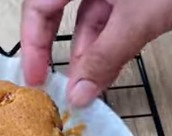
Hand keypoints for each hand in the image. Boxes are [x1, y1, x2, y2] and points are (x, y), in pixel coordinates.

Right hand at [21, 0, 171, 106]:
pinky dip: (109, 45)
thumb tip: (80, 92)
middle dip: (62, 53)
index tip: (35, 77)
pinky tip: (108, 70)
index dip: (33, 43)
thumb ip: (105, 57)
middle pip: (59, 14)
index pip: (39, 7)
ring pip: (89, 20)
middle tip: (57, 87)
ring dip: (89, 55)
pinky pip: (110, 20)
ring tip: (88, 88)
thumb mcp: (139, 20)